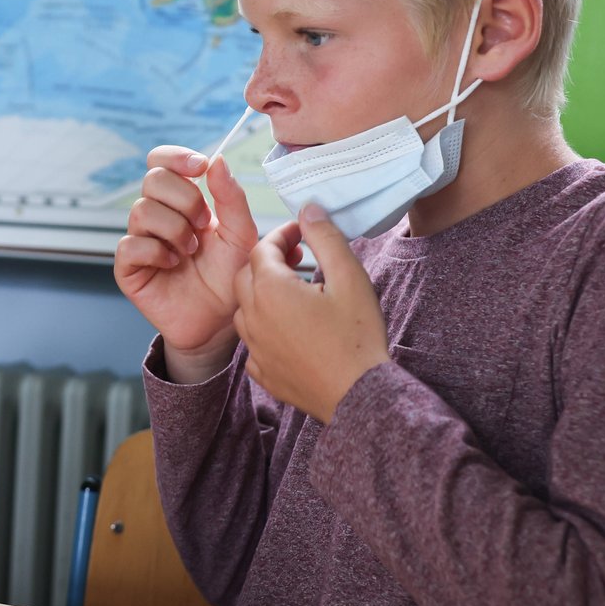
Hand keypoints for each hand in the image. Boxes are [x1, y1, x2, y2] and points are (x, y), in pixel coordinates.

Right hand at [114, 147, 260, 376]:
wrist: (219, 320)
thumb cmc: (228, 276)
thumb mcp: (241, 234)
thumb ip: (232, 197)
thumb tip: (217, 160)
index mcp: (181, 200)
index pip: (161, 161)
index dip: (175, 157)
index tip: (199, 167)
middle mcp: (156, 215)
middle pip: (153, 179)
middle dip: (185, 199)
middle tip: (203, 225)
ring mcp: (139, 239)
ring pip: (142, 210)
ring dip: (175, 229)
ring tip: (191, 251)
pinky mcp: (128, 267)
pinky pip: (131, 245)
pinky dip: (156, 252)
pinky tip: (172, 265)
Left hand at [232, 204, 388, 423]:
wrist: (359, 396)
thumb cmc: (358, 336)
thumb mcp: (350, 277)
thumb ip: (325, 237)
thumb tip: (308, 209)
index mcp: (270, 289)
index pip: (262, 248)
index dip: (281, 235)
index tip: (302, 232)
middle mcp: (253, 316)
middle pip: (246, 275)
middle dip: (267, 260)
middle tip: (297, 257)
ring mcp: (254, 347)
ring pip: (245, 308)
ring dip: (262, 293)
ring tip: (293, 291)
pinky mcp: (261, 372)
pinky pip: (253, 341)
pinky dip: (265, 328)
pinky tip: (289, 328)